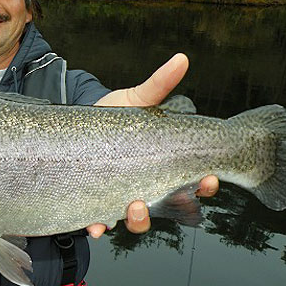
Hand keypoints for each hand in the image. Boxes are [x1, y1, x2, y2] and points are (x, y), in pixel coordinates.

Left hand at [87, 54, 218, 236]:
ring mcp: (121, 197)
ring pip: (138, 220)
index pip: (194, 181)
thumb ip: (158, 85)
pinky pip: (100, 224)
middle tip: (177, 195)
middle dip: (177, 206)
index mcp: (162, 165)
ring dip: (139, 220)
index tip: (210, 176)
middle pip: (171, 207)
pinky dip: (99, 227)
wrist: (74, 127)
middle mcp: (146, 185)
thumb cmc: (110, 116)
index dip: (206, 184)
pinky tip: (96, 226)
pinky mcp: (95, 204)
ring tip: (133, 207)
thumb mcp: (134, 100)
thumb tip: (181, 58)